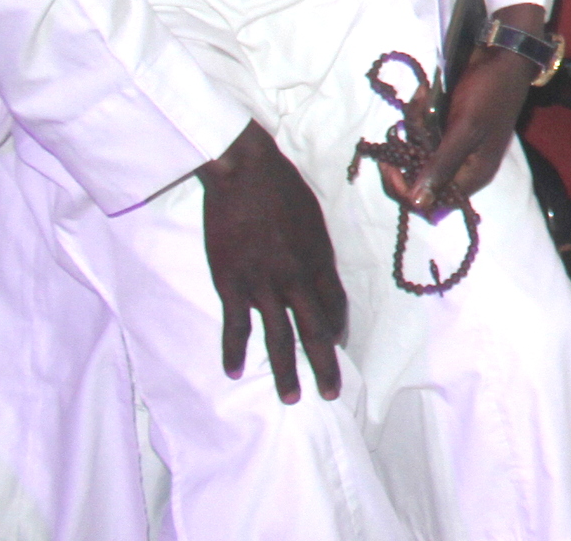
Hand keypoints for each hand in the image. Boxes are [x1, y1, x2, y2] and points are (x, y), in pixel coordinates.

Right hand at [199, 121, 346, 403]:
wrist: (245, 171)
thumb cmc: (280, 187)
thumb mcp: (312, 218)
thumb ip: (314, 250)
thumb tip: (315, 271)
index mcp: (320, 259)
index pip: (335, 305)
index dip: (337, 330)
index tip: (337, 347)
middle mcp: (297, 278)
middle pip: (316, 330)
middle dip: (325, 365)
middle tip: (331, 394)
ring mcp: (264, 283)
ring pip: (280, 337)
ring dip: (286, 371)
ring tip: (292, 398)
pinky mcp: (232, 282)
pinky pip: (236, 326)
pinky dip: (234, 351)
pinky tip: (234, 373)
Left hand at [379, 3, 544, 217]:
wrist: (503, 53)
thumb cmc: (490, 91)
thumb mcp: (466, 129)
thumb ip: (442, 166)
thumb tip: (419, 204)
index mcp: (474, 174)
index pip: (433, 202)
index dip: (407, 191)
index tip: (388, 165)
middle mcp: (465, 167)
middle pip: (422, 179)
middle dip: (408, 152)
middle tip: (402, 128)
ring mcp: (457, 147)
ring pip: (419, 154)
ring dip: (414, 127)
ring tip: (421, 100)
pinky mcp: (450, 129)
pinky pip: (424, 134)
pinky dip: (419, 117)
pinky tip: (424, 95)